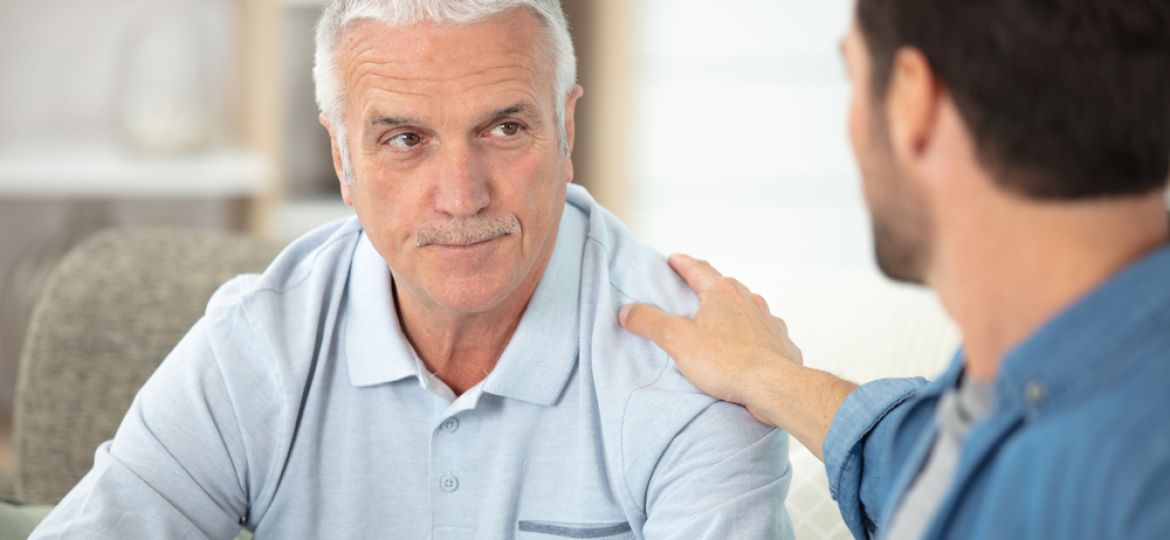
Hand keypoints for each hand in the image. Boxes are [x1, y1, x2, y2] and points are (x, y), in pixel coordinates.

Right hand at [620, 254, 802, 424]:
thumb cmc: (728, 362)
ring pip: (747, 311)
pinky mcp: (781, 345)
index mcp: (723, 293)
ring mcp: (769, 322)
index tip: (674, 260)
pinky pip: (764, 335)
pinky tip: (747, 349)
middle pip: (725, 288)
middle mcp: (749, 301)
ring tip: (720, 325)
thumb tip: (628, 312)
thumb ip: (650, 322)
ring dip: (733, 314)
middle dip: (709, 289)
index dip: (683, 264)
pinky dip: (752, 338)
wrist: (773, 386)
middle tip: (695, 292)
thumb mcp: (678, 340)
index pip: (699, 269)